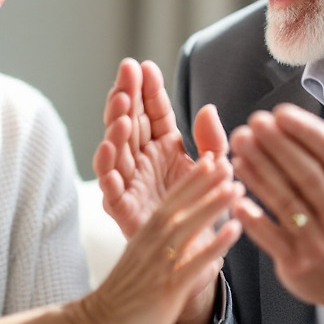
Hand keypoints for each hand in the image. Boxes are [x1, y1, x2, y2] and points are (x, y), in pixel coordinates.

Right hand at [80, 153, 242, 323]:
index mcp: (144, 234)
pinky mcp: (166, 288)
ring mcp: (158, 263)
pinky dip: (214, 244)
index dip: (192, 178)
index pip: (171, 199)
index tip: (212, 158)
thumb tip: (174, 231)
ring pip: (186, 226)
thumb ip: (156, 242)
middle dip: (205, 181)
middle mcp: (150, 242)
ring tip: (237, 187)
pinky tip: (234, 230)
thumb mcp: (138, 259)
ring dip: (213, 205)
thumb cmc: (123, 295)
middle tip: (229, 161)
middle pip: (179, 204)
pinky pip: (193, 261)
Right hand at [92, 58, 227, 237]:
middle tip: (125, 73)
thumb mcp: (216, 171)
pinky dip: (106, 169)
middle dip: (126, 96)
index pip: (153, 111)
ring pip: (116, 150)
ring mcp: (131, 183)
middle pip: (130, 122)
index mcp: (165, 146)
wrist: (199, 257)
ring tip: (120, 107)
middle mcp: (144, 160)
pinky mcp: (124, 209)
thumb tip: (208, 109)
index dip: (148, 89)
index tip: (144, 66)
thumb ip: (213, 142)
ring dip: (114, 128)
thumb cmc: (205, 209)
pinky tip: (107, 149)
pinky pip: (111, 188)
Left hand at [230, 92, 323, 323]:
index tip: (280, 112)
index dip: (306, 131)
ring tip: (239, 145)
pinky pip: (268, 235)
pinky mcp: (297, 265)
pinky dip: (250, 214)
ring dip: (257, 170)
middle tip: (252, 122)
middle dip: (276, 145)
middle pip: (305, 175)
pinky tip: (234, 191)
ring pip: (284, 200)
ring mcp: (321, 245)